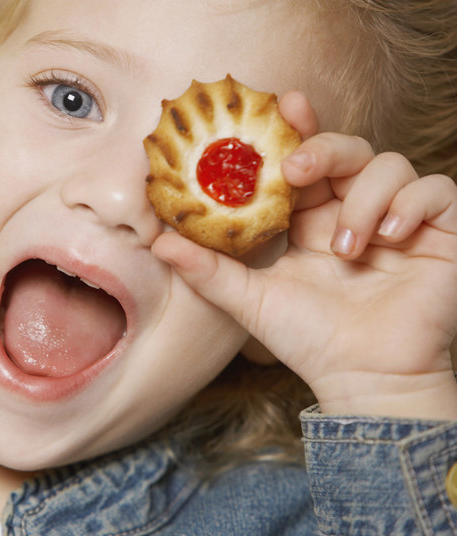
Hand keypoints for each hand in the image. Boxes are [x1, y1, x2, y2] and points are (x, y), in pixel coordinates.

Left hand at [152, 92, 456, 419]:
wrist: (362, 379)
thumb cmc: (308, 340)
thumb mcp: (249, 300)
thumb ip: (207, 269)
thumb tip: (158, 242)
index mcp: (312, 218)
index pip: (307, 160)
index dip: (298, 130)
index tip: (283, 106)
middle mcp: (355, 210)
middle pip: (349, 149)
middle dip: (325, 148)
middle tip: (299, 170)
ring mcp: (401, 220)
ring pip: (392, 165)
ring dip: (365, 198)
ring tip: (346, 248)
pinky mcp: (443, 234)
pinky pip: (439, 191)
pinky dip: (413, 204)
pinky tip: (390, 239)